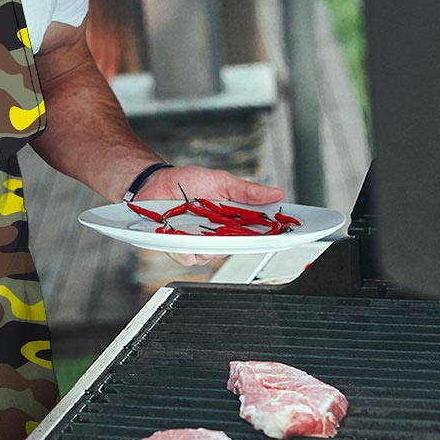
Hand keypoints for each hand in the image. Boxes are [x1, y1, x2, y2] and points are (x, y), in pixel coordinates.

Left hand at [136, 165, 284, 267]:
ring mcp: (198, 243)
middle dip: (237, 241)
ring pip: (212, 256)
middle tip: (231, 228)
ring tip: (197, 225)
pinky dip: (185, 247)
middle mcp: (217, 235)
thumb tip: (277, 193)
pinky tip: (180, 233)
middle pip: (236, 248)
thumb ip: (247, 191)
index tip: (284, 234)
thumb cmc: (187, 181)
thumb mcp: (221, 181)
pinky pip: (188, 257)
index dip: (271, 236)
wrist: (155, 183)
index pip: (256, 233)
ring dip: (207, 243)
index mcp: (232, 220)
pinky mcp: (179, 248)